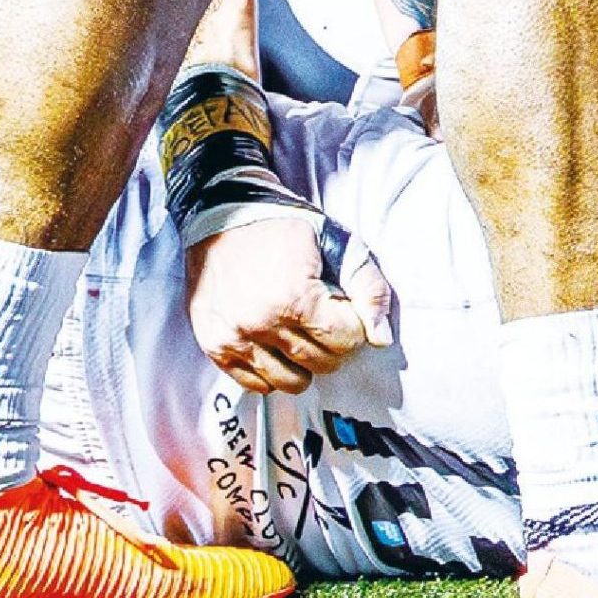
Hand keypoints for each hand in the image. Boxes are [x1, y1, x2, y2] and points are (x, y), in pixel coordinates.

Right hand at [185, 212, 393, 393]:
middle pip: (321, 362)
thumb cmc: (283, 226)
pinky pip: (256, 384)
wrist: (222, 213)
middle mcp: (260, 324)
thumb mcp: (337, 242)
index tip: (343, 306)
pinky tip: (277, 344)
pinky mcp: (215, 346)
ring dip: (305, 362)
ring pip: (290, 381)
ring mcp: (234, 338)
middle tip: (325, 318)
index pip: (346, 340)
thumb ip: (368, 287)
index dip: (354, 324)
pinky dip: (273, 371)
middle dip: (334, 343)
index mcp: (294, 297)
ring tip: (301, 332)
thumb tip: (381, 339)